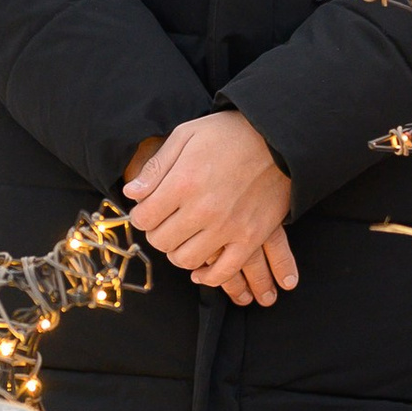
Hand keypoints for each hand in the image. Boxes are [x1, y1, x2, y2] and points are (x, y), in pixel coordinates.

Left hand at [124, 112, 298, 303]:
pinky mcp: (250, 238)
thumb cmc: (230, 133)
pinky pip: (222, 272)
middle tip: (166, 223)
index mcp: (183, 182)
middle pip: (161, 241)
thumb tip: (132, 194)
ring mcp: (228, 227)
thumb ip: (156, 166)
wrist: (279, 139)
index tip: (149, 209)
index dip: (141, 215)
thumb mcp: (187, 135)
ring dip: (178, 252)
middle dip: (157, 233)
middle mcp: (202, 209)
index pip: (143, 218)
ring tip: (184, 238)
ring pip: (186, 260)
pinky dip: (208, 276)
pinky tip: (201, 269)